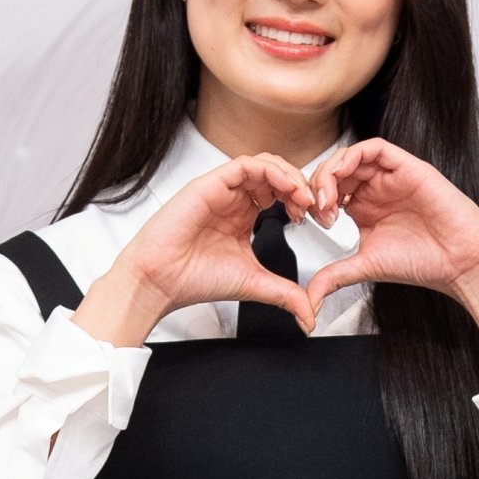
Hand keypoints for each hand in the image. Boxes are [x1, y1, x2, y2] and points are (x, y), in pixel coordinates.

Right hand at [110, 151, 336, 337]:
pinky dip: (271, 171)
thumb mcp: (254, 284)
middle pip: (276, 175)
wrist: (161, 281)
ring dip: (289, 176)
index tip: (317, 220)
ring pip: (264, 164)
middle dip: (301, 186)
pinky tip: (285, 188)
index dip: (302, 202)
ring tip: (303, 197)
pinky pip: (245, 164)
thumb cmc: (193, 279)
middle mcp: (233, 200)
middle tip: (316, 207)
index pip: (280, 194)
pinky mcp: (210, 184)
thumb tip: (309, 315)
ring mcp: (222, 190)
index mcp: (242, 217)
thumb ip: (285, 294)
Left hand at [302, 138, 478, 318]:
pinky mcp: (408, 167)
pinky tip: (343, 174)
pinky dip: (353, 155)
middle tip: (316, 209)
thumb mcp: (366, 267)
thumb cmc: (424, 262)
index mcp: (364, 209)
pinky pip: (376, 148)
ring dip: (331, 170)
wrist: (459, 262)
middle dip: (317, 185)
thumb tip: (310, 298)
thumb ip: (335, 276)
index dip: (312, 201)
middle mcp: (376, 190)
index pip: (328, 190)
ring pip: (350, 156)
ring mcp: (391, 177)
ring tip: (326, 196)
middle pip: (335, 170)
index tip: (308, 221)